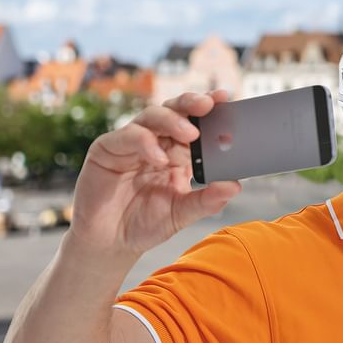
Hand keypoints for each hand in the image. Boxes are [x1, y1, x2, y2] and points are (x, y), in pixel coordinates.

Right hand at [69, 91, 241, 255]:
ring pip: (152, 116)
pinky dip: (146, 143)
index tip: (226, 100)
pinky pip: (127, 136)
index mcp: (178, 153)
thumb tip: (234, 185)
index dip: (210, 110)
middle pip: (174, 111)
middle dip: (192, 104)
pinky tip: (159, 158)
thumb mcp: (183, 213)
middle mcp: (156, 142)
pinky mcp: (107, 149)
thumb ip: (208, 200)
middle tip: (209, 104)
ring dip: (173, 120)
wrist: (112, 242)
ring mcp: (131, 143)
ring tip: (191, 134)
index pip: (196, 123)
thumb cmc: (146, 223)